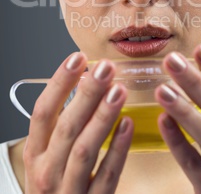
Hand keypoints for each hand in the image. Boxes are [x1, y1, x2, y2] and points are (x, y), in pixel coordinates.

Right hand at [23, 52, 132, 193]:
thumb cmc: (54, 185)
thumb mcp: (47, 156)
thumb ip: (61, 125)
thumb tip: (85, 84)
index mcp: (35, 154)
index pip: (42, 112)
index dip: (59, 83)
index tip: (76, 58)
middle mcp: (47, 171)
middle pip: (66, 126)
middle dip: (87, 94)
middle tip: (105, 68)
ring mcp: (68, 190)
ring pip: (85, 149)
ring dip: (103, 116)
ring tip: (119, 90)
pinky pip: (107, 176)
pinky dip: (118, 149)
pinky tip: (128, 124)